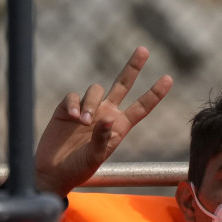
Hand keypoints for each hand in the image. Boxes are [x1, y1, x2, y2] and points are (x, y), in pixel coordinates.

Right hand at [35, 47, 171, 196]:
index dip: (154, 94)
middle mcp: (106, 114)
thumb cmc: (77, 169)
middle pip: (123, 85)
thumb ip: (102, 139)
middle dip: (133, 67)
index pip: (141, 107)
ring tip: (82, 122)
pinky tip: (71, 117)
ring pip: (95, 90)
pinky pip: (74, 96)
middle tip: (144, 50)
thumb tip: (108, 118)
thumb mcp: (94, 158)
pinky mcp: (67, 108)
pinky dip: (74, 104)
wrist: (52, 171)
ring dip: (90, 103)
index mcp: (119, 127)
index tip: (169, 78)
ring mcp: (88, 109)